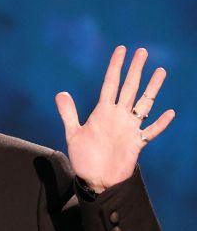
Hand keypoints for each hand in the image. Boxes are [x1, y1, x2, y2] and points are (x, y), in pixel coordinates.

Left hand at [55, 46, 174, 192]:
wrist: (94, 180)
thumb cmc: (84, 158)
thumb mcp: (74, 133)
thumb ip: (69, 113)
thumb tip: (60, 93)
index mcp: (103, 112)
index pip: (111, 83)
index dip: (116, 66)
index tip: (121, 50)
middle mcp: (118, 116)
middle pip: (129, 88)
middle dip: (135, 70)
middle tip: (142, 51)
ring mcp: (129, 128)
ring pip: (144, 104)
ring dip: (152, 88)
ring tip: (160, 71)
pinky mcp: (137, 143)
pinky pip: (151, 131)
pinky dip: (160, 123)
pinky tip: (170, 113)